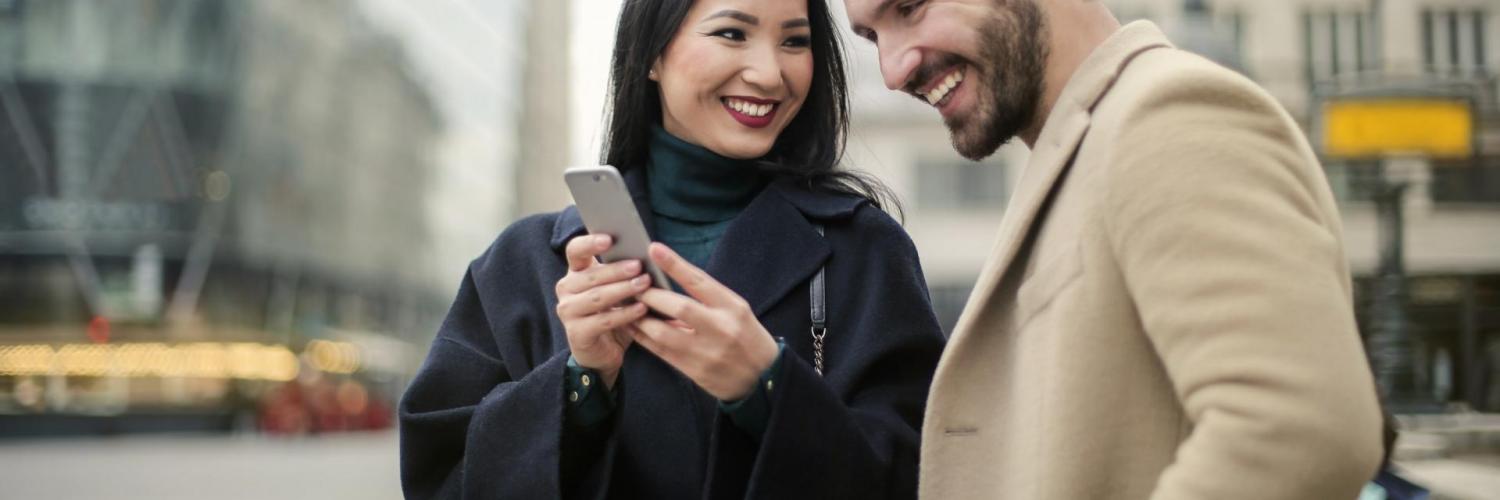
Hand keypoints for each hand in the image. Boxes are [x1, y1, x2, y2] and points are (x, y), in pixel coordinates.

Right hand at [555, 234, 651, 388]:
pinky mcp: (576, 333)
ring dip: (623, 290)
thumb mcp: (617, 290)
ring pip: (597, 297)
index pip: (575, 250)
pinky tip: (642, 309)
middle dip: (617, 270)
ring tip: (644, 284)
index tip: (609, 239)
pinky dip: (624, 314)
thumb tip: (648, 254)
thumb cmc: (612, 314)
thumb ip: (623, 273)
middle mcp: (566, 289)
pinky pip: (603, 320)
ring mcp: (568, 312)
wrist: (602, 353)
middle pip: (591, 275)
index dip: (590, 242)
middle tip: (639, 266)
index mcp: (575, 273)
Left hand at [627, 243, 778, 400]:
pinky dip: (644, 338)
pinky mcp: (695, 371)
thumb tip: (668, 282)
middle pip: (679, 307)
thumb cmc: (746, 335)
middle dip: (651, 295)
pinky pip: (662, 352)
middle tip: (633, 285)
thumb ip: (707, 298)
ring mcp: (707, 352)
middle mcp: (720, 328)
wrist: (763, 377)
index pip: (700, 281)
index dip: (675, 264)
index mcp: (732, 307)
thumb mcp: (736, 309)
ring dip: (640, 319)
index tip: (654, 249)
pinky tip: (633, 327)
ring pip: (664, 333)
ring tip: (627, 306)